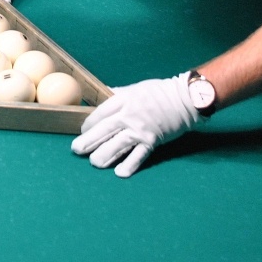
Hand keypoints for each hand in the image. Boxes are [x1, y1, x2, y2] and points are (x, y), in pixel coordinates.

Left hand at [71, 72, 200, 177]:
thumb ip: (118, 94)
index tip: (83, 131)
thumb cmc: (160, 92)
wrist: (185, 99)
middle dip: (88, 141)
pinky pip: (139, 155)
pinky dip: (130, 165)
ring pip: (118, 144)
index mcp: (124, 100)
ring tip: (94, 163)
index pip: (101, 114)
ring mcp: (140, 129)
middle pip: (104, 130)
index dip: (89, 124)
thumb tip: (103, 95)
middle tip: (76, 150)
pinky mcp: (152, 141)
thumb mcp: (135, 88)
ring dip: (104, 155)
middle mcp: (129, 115)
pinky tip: (120, 173)